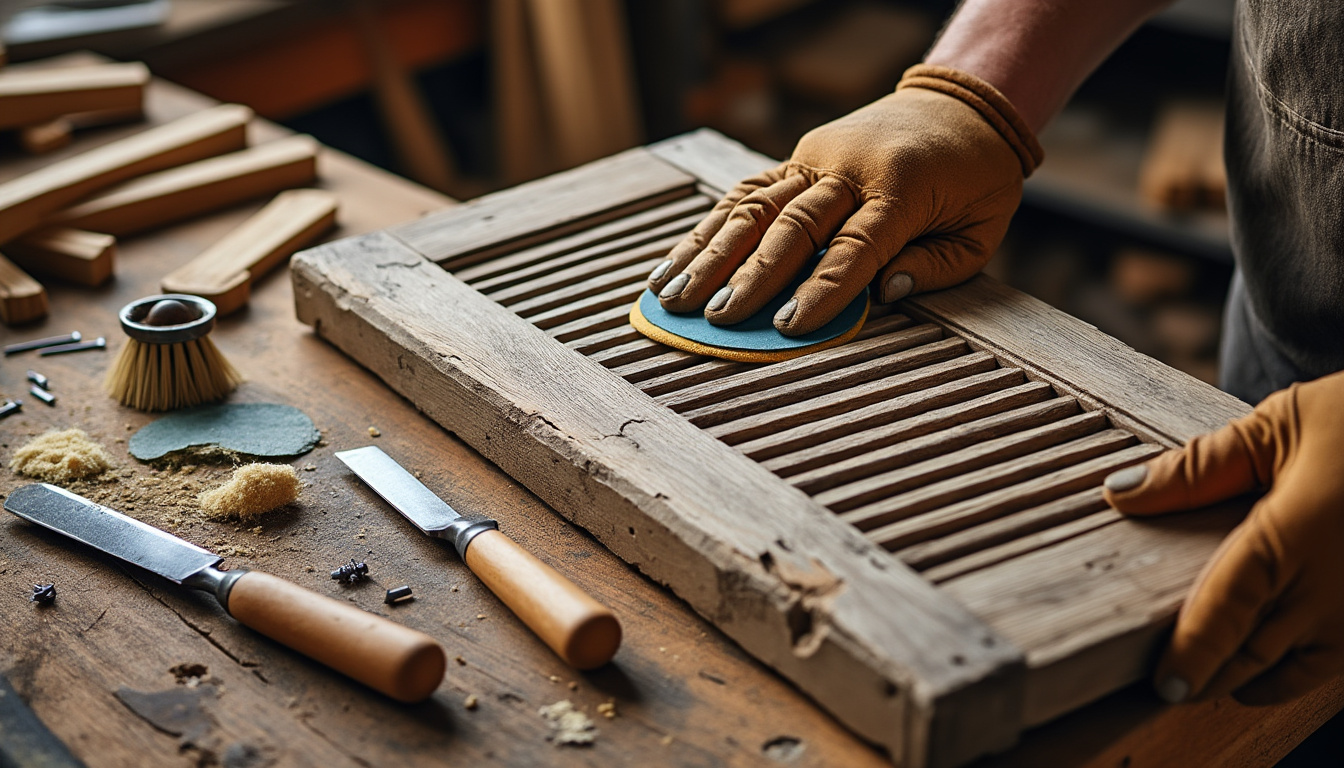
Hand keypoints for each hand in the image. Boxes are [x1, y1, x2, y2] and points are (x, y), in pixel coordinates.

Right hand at [647, 65, 1042, 335]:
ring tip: (673, 294)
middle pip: (792, 226)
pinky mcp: (797, 157)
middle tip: (715, 318)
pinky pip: (748, 193)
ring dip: (711, 252)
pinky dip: (710, 227)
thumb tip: (884, 294)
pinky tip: (676, 259)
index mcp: (902, 188)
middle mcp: (850, 167)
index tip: (788, 327)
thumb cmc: (975, 181)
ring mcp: (817, 158)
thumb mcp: (980, 231)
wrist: (960, 106)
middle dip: (749, 276)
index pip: (855, 247)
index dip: (821, 289)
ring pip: (756, 206)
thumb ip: (936, 266)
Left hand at [1104, 370, 1343, 704]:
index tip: (1162, 684)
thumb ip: (1198, 469)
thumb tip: (1121, 493)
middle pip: (1255, 655)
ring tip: (1203, 680)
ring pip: (1295, 672)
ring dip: (1247, 681)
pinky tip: (1260, 667)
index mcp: (1296, 534)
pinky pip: (1331, 665)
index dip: (1192, 655)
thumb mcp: (1279, 425)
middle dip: (1208, 677)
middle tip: (1166, 686)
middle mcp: (1335, 586)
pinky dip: (1291, 674)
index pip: (1228, 612)